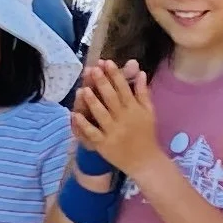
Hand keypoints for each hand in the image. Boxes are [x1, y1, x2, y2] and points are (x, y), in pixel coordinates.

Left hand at [72, 60, 159, 176]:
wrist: (145, 160)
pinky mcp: (104, 144)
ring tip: (83, 89)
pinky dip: (84, 125)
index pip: (124, 88)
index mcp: (135, 109)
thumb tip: (141, 72)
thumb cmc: (146, 134)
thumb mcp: (148, 112)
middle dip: (102, 83)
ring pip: (101, 114)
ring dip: (92, 102)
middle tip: (92, 69)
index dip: (115, 75)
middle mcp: (124, 118)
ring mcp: (113, 131)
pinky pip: (93, 133)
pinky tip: (74, 115)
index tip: (107, 62)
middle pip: (112, 98)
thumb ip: (143, 92)